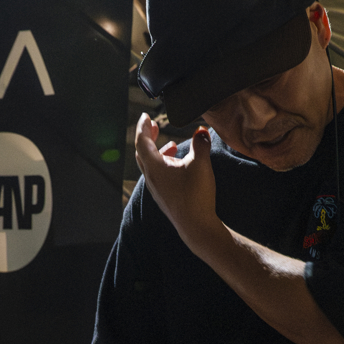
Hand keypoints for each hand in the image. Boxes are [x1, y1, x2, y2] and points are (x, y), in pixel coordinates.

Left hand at [135, 114, 220, 251]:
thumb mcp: (200, 164)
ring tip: (172, 146)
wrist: (196, 226)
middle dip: (148, 138)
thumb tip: (202, 131)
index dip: (143, 127)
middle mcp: (151, 178)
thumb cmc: (195, 195)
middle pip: (142, 153)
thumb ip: (200, 144)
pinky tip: (178, 166)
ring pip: (150, 165)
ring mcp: (156, 189)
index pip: (142, 142)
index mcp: (154, 167)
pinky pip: (158, 176)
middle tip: (154, 127)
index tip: (145, 117)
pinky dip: (163, 165)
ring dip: (157, 152)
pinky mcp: (164, 197)